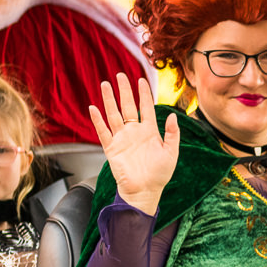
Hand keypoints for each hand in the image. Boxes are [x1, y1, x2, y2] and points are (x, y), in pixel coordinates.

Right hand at [87, 71, 179, 213]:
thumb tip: (173, 115)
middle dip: (124, 91)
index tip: (141, 80)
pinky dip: (98, 121)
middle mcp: (134, 132)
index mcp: (150, 131)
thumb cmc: (159, 175)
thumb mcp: (171, 153)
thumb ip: (173, 134)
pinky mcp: (112, 148)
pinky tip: (93, 108)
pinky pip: (103, 132)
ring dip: (109, 100)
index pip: (146, 108)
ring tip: (105, 85)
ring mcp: (122, 139)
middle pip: (128, 106)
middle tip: (120, 75)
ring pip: (114, 115)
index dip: (144, 94)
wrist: (145, 191)